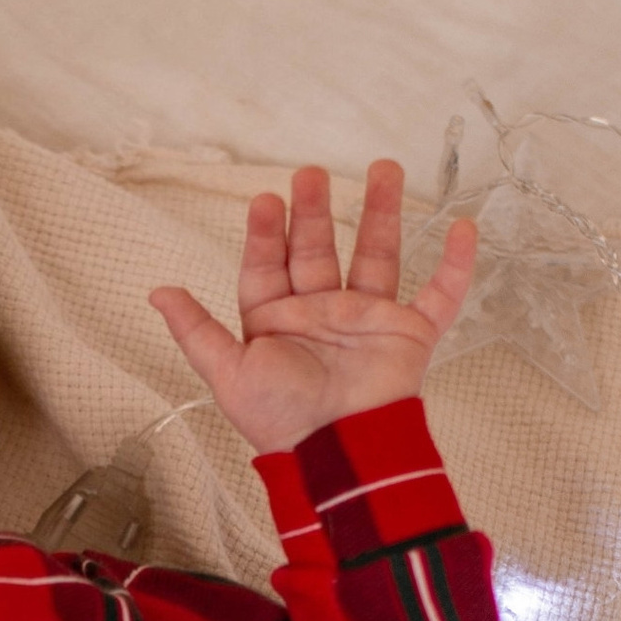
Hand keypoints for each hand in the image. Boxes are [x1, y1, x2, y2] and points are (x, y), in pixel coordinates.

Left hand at [149, 159, 476, 455]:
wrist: (339, 452)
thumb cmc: (282, 420)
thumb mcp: (228, 373)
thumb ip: (196, 331)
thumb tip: (156, 292)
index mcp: (277, 324)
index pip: (268, 267)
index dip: (266, 234)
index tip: (266, 200)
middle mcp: (321, 317)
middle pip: (319, 251)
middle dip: (315, 212)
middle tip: (312, 173)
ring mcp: (367, 322)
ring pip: (377, 255)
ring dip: (381, 213)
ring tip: (385, 168)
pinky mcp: (408, 335)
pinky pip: (439, 297)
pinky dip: (456, 267)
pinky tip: (463, 229)